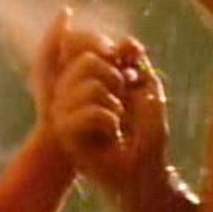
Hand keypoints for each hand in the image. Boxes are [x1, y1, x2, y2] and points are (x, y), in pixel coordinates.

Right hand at [50, 22, 168, 198]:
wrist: (146, 170)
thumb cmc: (145, 132)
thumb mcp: (147, 86)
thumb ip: (135, 61)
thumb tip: (126, 41)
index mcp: (84, 75)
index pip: (78, 42)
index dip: (104, 47)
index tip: (124, 66)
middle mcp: (69, 91)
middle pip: (87, 59)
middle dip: (115, 77)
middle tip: (121, 98)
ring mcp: (65, 113)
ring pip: (90, 86)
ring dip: (114, 102)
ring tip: (117, 118)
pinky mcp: (67, 136)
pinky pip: (89, 112)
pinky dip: (109, 119)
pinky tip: (112, 132)